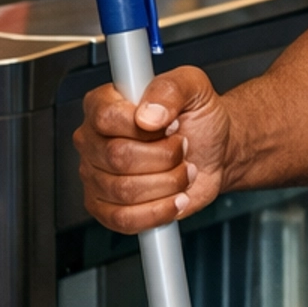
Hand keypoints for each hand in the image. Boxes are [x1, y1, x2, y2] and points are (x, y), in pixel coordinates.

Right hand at [74, 65, 233, 233]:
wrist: (214, 151)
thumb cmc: (199, 118)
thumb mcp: (194, 87)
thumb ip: (170, 89)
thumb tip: (149, 113)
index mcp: (104, 103)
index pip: (106, 117)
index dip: (145, 126)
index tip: (171, 124)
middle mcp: (94, 140)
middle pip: (117, 156)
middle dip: (164, 156)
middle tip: (182, 148)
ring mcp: (96, 176)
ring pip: (124, 190)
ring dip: (167, 183)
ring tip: (181, 170)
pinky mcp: (106, 208)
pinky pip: (123, 219)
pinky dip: (158, 211)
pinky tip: (175, 198)